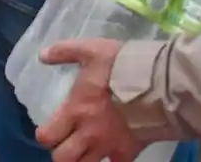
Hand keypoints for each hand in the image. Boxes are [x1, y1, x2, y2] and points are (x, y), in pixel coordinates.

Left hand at [35, 39, 144, 161]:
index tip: (48, 130)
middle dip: (61, 153)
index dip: (45, 135)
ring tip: (84, 152)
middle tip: (66, 143)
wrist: (159, 83)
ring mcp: (109, 146)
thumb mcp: (91, 50)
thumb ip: (65, 51)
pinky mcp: (129, 152)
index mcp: (76, 110)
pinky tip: (111, 155)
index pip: (47, 137)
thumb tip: (41, 55)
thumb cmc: (122, 66)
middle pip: (62, 159)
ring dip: (82, 161)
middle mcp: (88, 133)